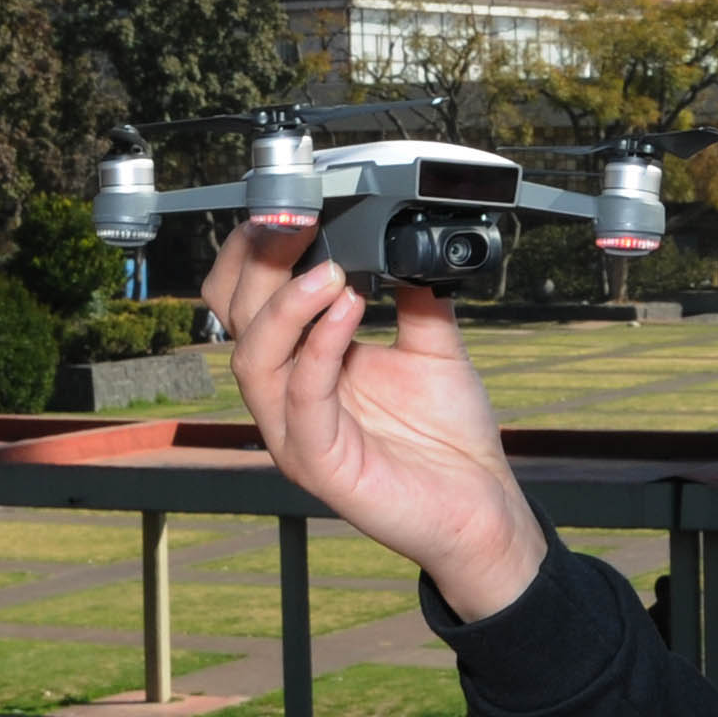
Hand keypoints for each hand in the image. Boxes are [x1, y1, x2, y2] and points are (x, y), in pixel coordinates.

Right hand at [203, 229, 545, 619]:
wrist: (482, 509)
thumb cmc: (450, 440)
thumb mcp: (433, 347)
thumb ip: (416, 294)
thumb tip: (409, 238)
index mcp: (303, 365)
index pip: (246, 300)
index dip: (255, 251)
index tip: (288, 207)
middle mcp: (288, 397)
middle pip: (235, 320)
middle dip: (258, 263)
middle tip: (295, 223)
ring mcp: (295, 434)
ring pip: (253, 359)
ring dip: (286, 304)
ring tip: (328, 270)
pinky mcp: (318, 464)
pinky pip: (302, 398)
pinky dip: (320, 346)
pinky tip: (349, 308)